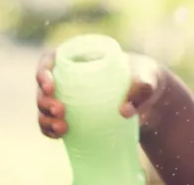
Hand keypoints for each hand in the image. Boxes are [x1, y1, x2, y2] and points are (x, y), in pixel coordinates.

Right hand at [35, 50, 166, 138]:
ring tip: (62, 127)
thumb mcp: (147, 78)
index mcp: (80, 58)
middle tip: (60, 110)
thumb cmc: (146, 79)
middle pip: (43, 87)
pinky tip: (58, 135)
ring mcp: (69, 98)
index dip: (43, 71)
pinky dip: (50, 130)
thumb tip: (124, 111)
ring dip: (45, 118)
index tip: (51, 85)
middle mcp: (69, 77)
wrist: (150, 100)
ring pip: (44, 107)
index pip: (50, 60)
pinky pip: (52, 124)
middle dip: (44, 100)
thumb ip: (141, 89)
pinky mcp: (73, 117)